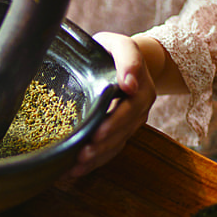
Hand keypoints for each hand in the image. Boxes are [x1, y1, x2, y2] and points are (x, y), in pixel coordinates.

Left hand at [65, 32, 157, 178]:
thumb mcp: (121, 46)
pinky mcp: (122, 131)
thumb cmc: (115, 52)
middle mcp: (140, 107)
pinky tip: (75, 170)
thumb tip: (130, 83)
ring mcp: (132, 122)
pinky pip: (111, 150)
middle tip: (82, 153)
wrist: (125, 61)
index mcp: (141, 87)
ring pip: (116, 144)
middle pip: (122, 131)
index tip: (98, 132)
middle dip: (102, 144)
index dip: (114, 122)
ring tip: (76, 166)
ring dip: (97, 158)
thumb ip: (127, 58)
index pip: (129, 108)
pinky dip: (94, 162)